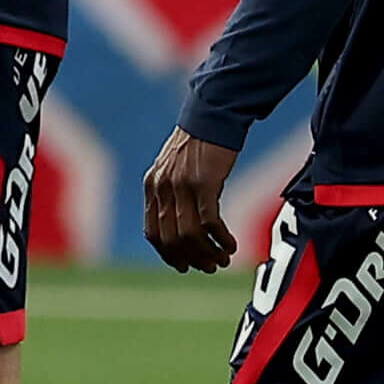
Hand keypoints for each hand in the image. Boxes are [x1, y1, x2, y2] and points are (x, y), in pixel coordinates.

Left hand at [142, 129, 241, 272]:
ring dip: (208, 252)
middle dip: (192, 258)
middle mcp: (162, 188)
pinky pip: (209, 222)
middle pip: (171, 238)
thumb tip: (180, 228)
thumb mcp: (174, 169)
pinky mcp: (204, 183)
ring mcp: (181, 186)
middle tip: (210, 267)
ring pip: (190, 234)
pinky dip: (221, 238)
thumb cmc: (199, 145)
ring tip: (223, 259)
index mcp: (152, 187)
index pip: (153, 232)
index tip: (184, 266)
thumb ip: (171, 194)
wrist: (212, 117)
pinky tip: (232, 245)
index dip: (168, 254)